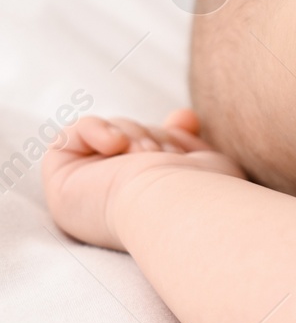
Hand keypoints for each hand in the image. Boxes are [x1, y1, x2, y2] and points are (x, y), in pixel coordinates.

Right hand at [43, 108, 244, 249]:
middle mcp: (119, 204)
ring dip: (134, 136)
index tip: (186, 148)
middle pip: (133, 138)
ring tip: (149, 156)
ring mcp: (89, 197)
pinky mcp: (62, 185)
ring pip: (109, 132)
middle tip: (166, 157)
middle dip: (155, 136)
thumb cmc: (207, 194)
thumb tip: (182, 116)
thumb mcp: (206, 162)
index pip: (156, 151)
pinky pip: (71, 134)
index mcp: (154, 204)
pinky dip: (97, 130)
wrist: (180, 205)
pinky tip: (118, 147)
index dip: (172, 138)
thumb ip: (189, 141)